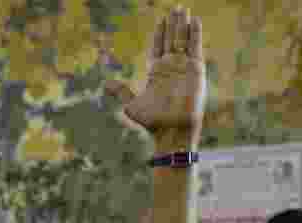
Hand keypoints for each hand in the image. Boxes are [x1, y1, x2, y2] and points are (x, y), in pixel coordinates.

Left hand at [105, 5, 206, 149]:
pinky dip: (195, 34)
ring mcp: (183, 67)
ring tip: (183, 8)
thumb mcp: (132, 104)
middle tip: (176, 6)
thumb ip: (121, 91)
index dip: (160, 33)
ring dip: (183, 24)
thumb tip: (106, 84)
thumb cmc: (152, 121)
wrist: (171, 131)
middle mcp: (171, 67)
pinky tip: (194, 21)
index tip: (161, 19)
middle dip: (173, 23)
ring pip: (183, 39)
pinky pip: (195, 47)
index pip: (158, 46)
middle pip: (172, 39)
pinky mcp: (195, 70)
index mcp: (156, 72)